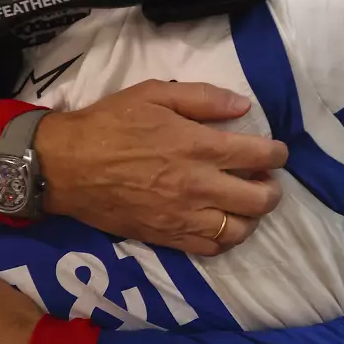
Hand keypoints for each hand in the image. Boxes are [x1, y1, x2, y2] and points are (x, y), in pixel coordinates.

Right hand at [34, 80, 287, 255]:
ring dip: (251, 217)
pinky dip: (224, 239)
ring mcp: (183, 217)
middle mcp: (199, 186)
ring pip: (240, 230)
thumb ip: (203, 98)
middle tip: (264, 179)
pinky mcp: (167, 238)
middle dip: (272, 189)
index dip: (278, 153)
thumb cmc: (110, 124)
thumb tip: (243, 106)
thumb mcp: (154, 94)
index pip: (260, 156)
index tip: (276, 151)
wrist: (65, 166)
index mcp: (199, 147)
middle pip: (260, 200)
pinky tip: (220, 223)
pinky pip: (211, 249)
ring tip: (243, 203)